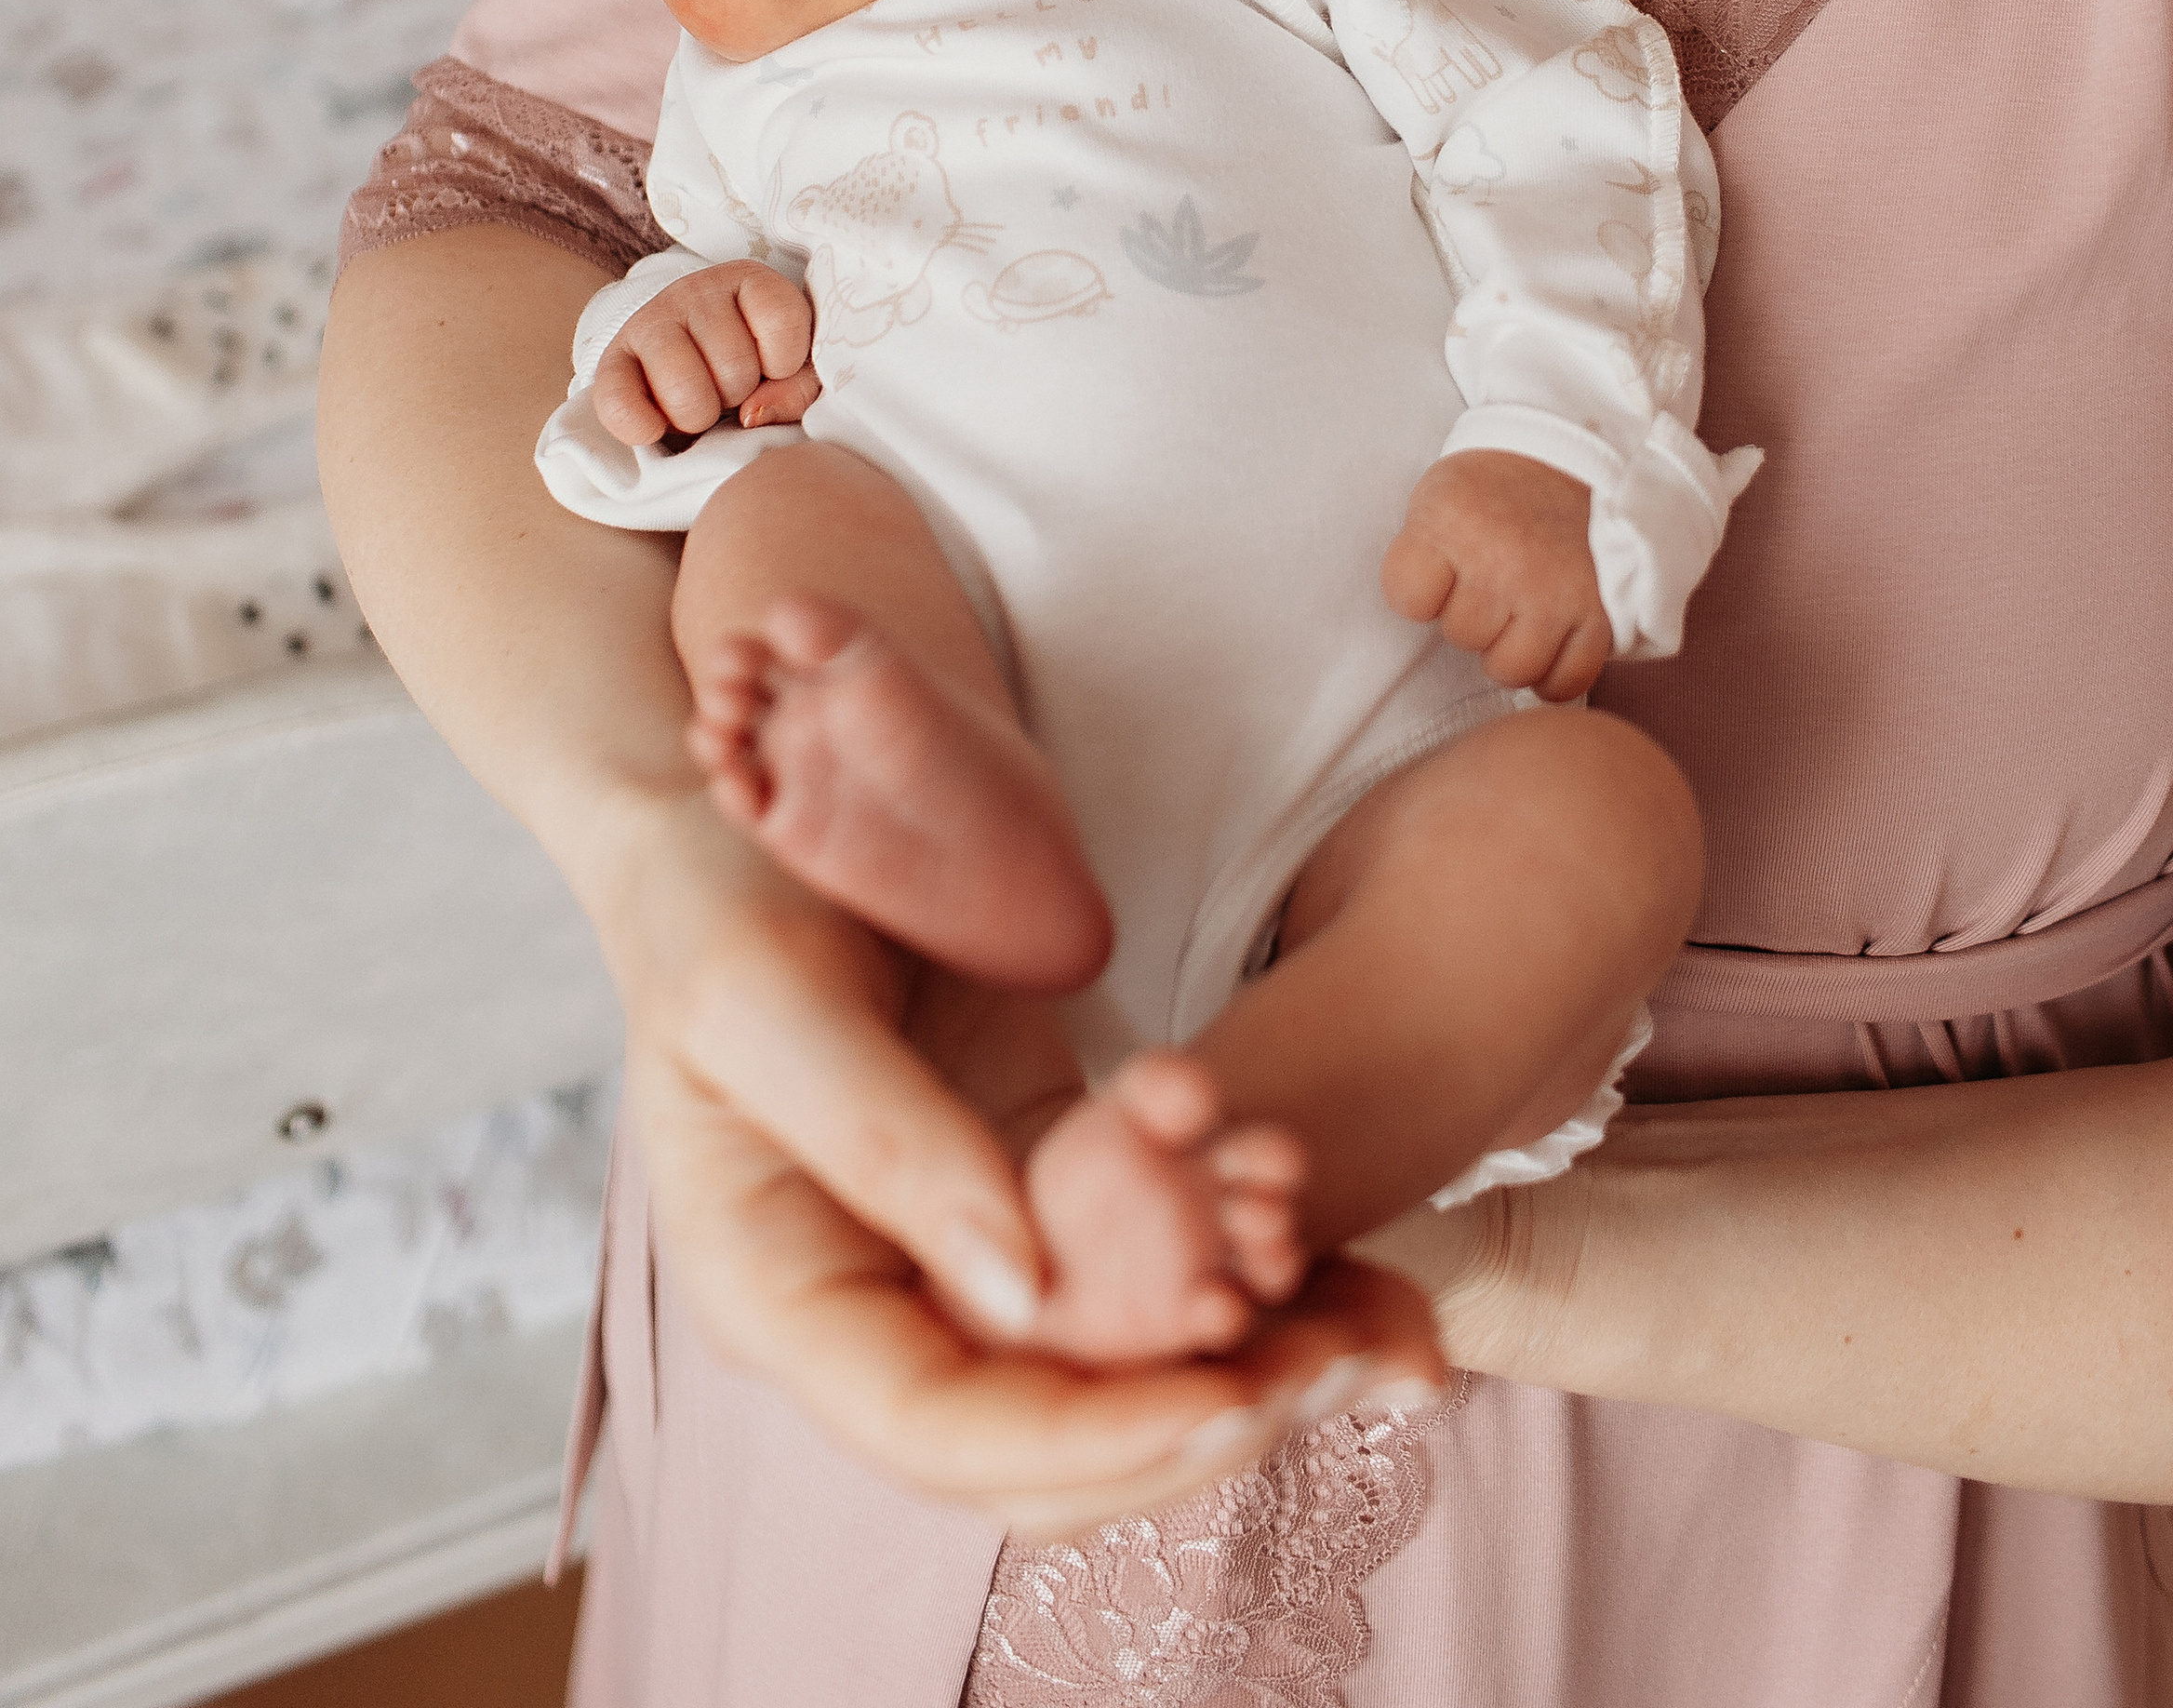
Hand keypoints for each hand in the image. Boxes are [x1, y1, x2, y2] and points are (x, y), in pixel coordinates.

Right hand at [593, 261, 817, 444]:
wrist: (695, 362)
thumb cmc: (760, 367)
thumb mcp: (798, 371)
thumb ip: (799, 390)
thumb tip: (753, 414)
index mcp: (750, 282)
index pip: (783, 322)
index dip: (784, 362)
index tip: (774, 365)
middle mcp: (696, 290)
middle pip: (734, 367)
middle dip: (739, 393)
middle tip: (730, 388)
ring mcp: (650, 320)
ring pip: (685, 391)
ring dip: (699, 415)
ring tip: (699, 402)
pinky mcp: (612, 360)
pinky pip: (618, 403)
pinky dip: (642, 427)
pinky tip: (657, 427)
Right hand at [598, 787, 1446, 1534]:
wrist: (747, 798)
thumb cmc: (721, 890)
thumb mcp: (765, 993)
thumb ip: (881, 1140)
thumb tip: (1022, 1296)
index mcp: (783, 1293)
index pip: (940, 1431)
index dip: (1087, 1438)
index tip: (1226, 1402)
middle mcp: (876, 1308)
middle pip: (1043, 1446)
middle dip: (1195, 1427)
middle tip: (1345, 1368)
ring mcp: (962, 1255)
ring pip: (1109, 1378)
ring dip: (1242, 1371)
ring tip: (1379, 1336)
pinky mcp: (1035, 1191)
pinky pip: (1139, 1278)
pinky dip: (1238, 1282)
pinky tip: (1347, 1266)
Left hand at [1383, 451, 1613, 698]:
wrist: (1569, 467)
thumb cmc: (1489, 494)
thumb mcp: (1438, 498)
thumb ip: (1419, 556)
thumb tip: (1416, 617)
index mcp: (1453, 521)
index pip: (1409, 598)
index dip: (1420, 594)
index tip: (1438, 576)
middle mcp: (1505, 558)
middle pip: (1463, 636)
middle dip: (1471, 619)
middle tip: (1489, 585)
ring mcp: (1556, 590)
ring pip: (1512, 668)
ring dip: (1511, 650)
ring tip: (1516, 614)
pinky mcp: (1599, 615)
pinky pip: (1565, 681)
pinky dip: (1555, 672)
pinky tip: (1549, 640)